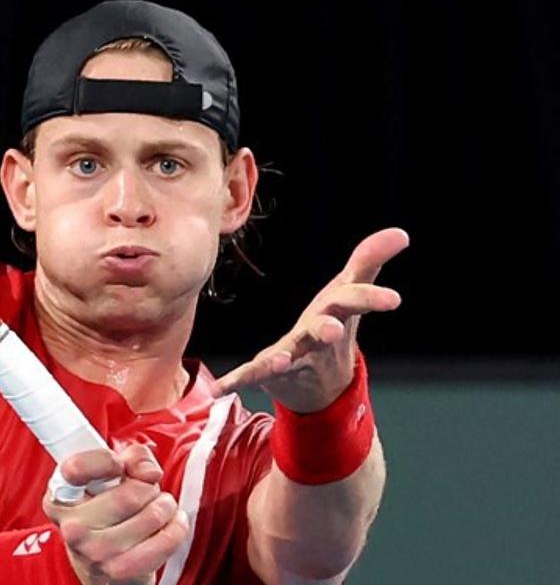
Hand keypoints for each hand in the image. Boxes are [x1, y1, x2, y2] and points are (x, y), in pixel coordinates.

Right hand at [42, 443, 189, 584]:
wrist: (103, 569)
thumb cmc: (107, 515)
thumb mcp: (110, 478)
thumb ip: (131, 458)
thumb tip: (148, 470)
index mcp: (60, 498)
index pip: (76, 468)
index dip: (104, 461)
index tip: (119, 465)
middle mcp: (72, 527)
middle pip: (130, 493)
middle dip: (148, 486)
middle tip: (145, 490)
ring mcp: (95, 552)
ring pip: (152, 514)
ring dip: (165, 505)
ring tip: (158, 507)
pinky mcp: (120, 570)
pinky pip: (167, 539)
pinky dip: (177, 527)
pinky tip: (170, 523)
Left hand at [212, 227, 409, 412]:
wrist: (323, 383)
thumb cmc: (335, 324)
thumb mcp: (350, 289)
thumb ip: (369, 260)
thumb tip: (402, 232)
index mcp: (337, 313)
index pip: (356, 301)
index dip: (372, 298)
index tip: (394, 299)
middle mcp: (318, 338)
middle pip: (324, 331)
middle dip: (328, 330)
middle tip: (333, 330)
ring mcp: (296, 357)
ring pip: (290, 356)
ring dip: (282, 358)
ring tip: (277, 361)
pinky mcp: (272, 371)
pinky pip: (253, 374)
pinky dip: (237, 380)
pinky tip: (219, 388)